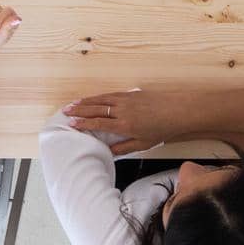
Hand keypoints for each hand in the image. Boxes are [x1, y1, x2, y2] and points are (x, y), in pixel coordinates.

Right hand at [63, 89, 199, 154]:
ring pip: (101, 99)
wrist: (178, 111)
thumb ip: (123, 148)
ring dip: (86, 101)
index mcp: (124, 125)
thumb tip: (107, 152)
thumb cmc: (162, 129)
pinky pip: (110, 94)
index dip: (83, 124)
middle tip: (65, 111)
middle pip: (96, 109)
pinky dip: (99, 96)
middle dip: (79, 110)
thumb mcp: (143, 144)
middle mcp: (122, 110)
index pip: (98, 123)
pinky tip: (93, 98)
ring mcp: (126, 99)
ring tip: (73, 103)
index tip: (71, 124)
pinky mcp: (131, 93)